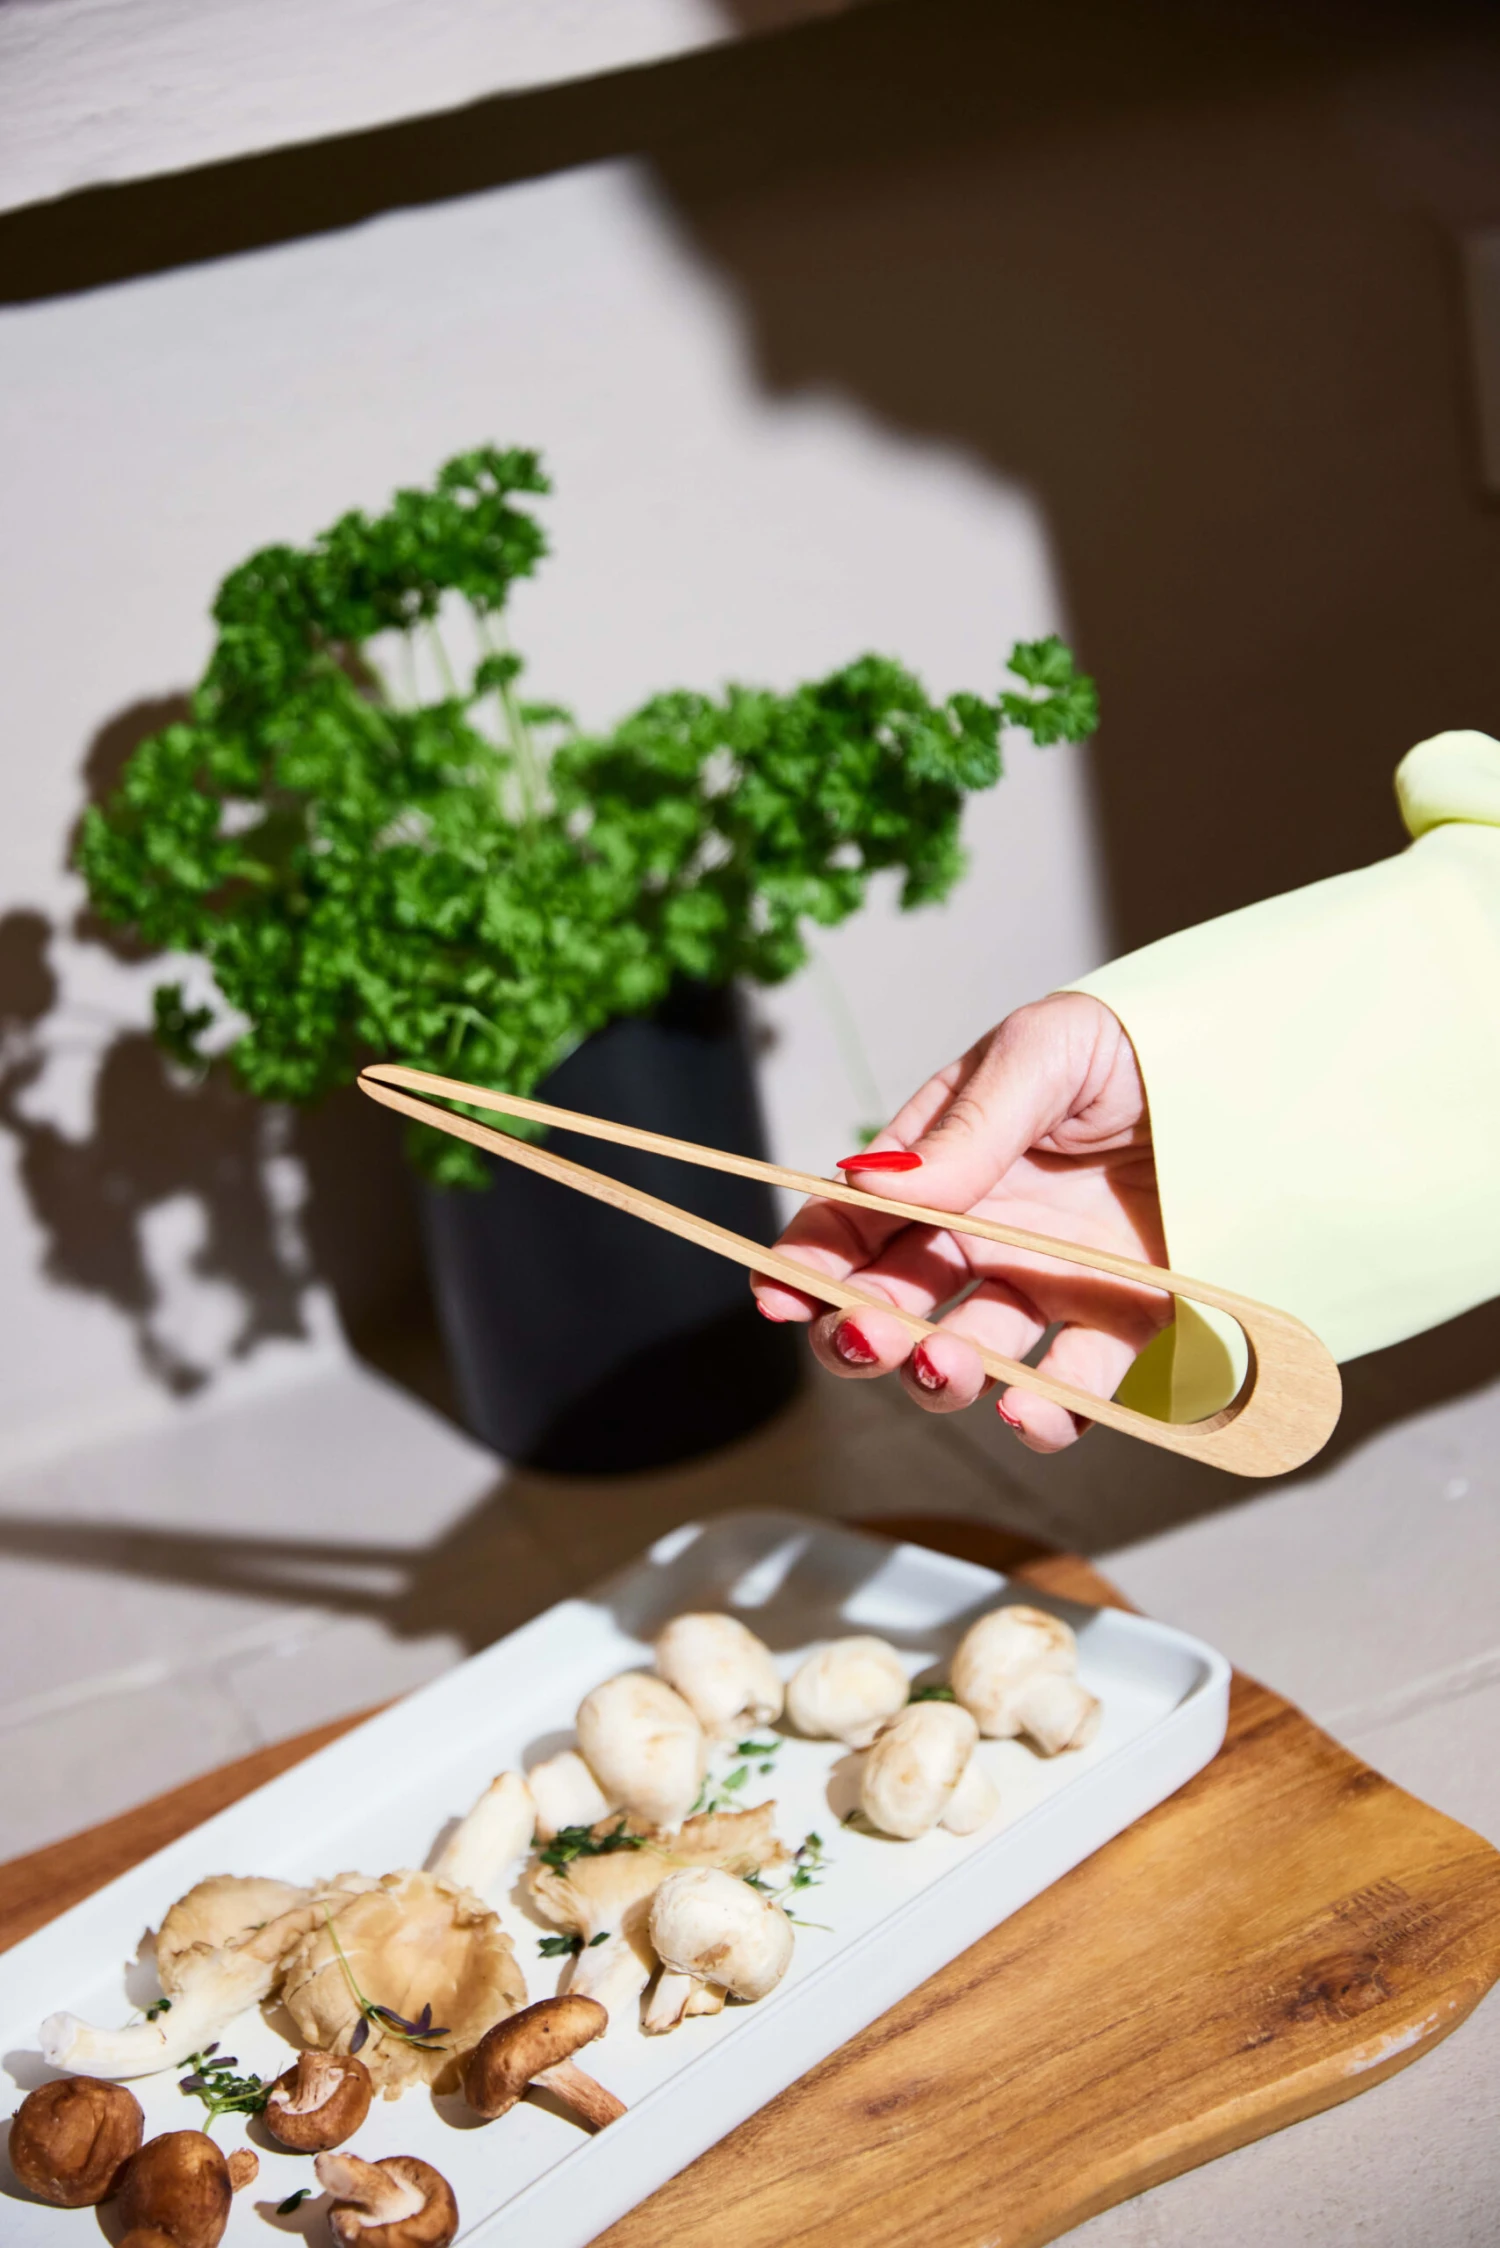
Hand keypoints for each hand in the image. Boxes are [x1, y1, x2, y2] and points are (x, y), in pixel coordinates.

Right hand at [752, 993, 1168, 1451]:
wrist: (1276, 1072)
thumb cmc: (1147, 1043)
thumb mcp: (1046, 1052)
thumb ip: (968, 1125)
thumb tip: (874, 1185)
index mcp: (949, 1162)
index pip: (856, 1222)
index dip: (808, 1262)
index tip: (780, 1295)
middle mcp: (988, 1232)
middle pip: (899, 1301)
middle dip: (864, 1329)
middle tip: (865, 1337)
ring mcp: (1053, 1285)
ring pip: (972, 1353)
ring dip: (942, 1374)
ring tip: (946, 1366)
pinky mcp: (1129, 1327)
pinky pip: (1076, 1387)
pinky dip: (1047, 1413)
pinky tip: (1031, 1409)